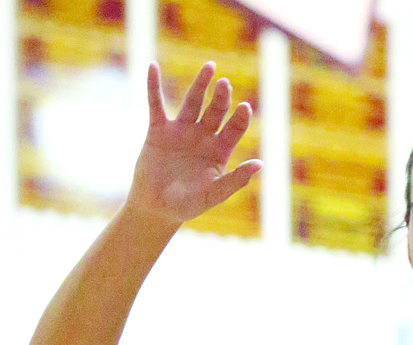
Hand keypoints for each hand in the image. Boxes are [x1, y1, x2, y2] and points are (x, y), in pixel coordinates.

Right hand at [127, 62, 260, 228]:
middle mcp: (203, 137)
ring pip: (192, 102)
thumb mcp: (212, 195)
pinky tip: (153, 67)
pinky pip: (155, 104)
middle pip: (215, 111)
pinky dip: (153, 86)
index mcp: (219, 151)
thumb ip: (234, 180)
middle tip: (225, 84)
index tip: (244, 107)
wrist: (156, 208)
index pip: (234, 129)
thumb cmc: (186, 206)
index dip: (240, 118)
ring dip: (200, 84)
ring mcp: (181, 130)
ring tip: (210, 67)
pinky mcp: (158, 129)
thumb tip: (260, 164)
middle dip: (221, 98)